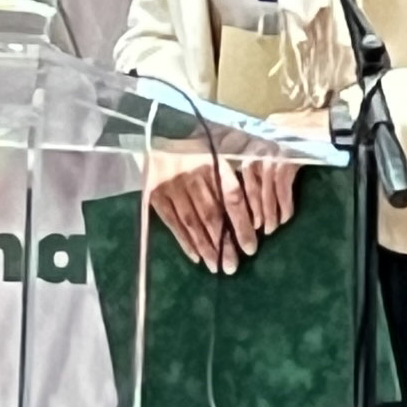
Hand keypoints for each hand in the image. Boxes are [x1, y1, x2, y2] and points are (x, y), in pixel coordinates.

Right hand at [148, 150, 257, 273]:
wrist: (153, 139)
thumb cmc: (192, 150)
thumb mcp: (214, 155)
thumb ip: (230, 179)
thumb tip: (253, 215)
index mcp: (213, 163)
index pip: (232, 198)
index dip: (242, 224)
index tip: (250, 248)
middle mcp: (193, 175)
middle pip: (212, 216)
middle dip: (224, 244)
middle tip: (233, 267)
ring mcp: (173, 186)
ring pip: (193, 223)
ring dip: (206, 247)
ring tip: (216, 267)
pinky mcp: (155, 195)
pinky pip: (173, 223)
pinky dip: (185, 241)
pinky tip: (196, 256)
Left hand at [237, 106, 327, 236]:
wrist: (329, 123)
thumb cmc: (306, 132)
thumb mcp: (280, 140)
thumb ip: (267, 155)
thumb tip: (259, 183)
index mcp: (257, 139)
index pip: (243, 170)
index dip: (245, 195)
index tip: (246, 213)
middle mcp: (262, 143)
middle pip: (251, 180)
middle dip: (254, 206)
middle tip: (258, 227)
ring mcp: (275, 149)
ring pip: (266, 186)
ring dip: (269, 210)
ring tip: (273, 227)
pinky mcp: (289, 155)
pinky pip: (282, 185)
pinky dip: (284, 203)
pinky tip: (287, 216)